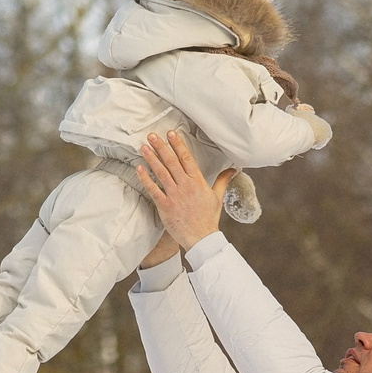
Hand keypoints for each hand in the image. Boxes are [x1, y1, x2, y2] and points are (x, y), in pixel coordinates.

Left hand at [136, 132, 230, 253]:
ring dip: (152, 159)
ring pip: (161, 173)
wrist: (201, 238)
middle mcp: (185, 186)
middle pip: (172, 162)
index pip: (186, 159)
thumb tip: (233, 170)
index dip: (178, 145)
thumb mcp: (217, 197)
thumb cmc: (208, 219)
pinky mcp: (165, 206)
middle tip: (152, 135)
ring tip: (143, 147)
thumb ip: (222, 181)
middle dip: (161, 147)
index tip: (171, 133)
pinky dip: (145, 179)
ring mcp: (174, 196)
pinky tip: (139, 168)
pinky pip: (153, 190)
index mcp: (198, 182)